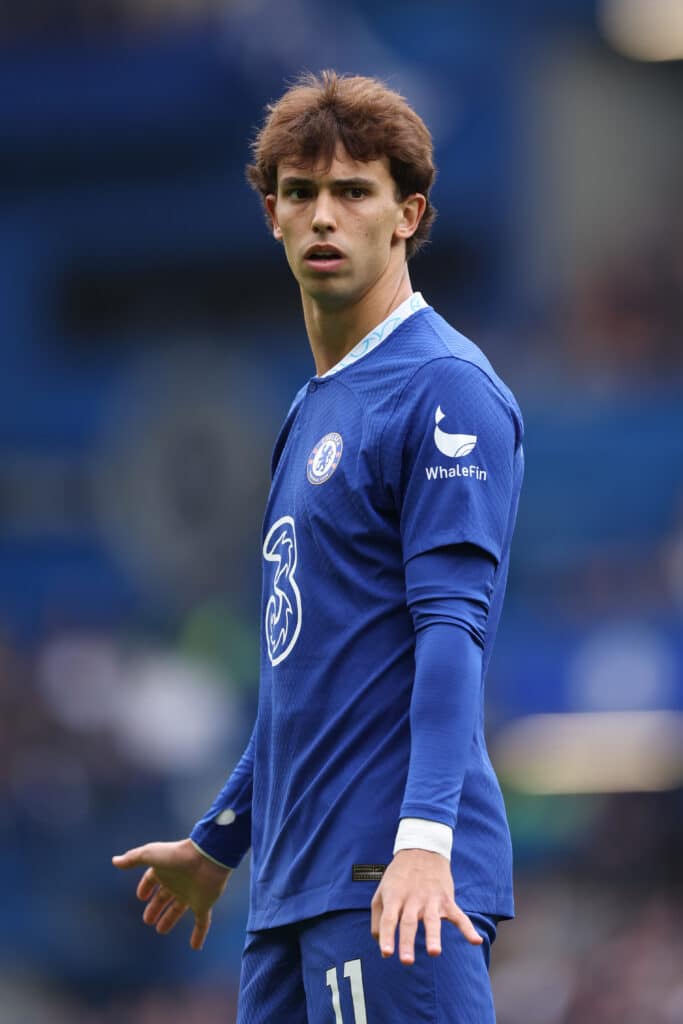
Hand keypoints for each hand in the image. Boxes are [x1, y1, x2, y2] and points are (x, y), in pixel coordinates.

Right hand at [112, 838, 230, 949]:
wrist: (207, 857)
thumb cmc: (177, 854)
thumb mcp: (150, 855)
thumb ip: (133, 858)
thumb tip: (114, 860)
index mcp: (166, 870)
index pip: (153, 879)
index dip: (146, 887)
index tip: (141, 896)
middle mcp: (178, 882)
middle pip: (164, 897)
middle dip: (156, 907)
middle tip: (147, 920)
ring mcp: (191, 894)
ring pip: (178, 909)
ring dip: (170, 919)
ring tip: (160, 931)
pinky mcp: (203, 904)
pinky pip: (202, 922)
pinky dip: (199, 934)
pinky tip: (196, 947)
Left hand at [370, 849, 482, 964]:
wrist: (421, 848)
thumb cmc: (398, 876)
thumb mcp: (381, 892)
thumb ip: (379, 919)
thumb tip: (381, 946)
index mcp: (394, 896)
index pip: (389, 919)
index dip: (387, 936)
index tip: (386, 953)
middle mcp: (412, 899)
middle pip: (408, 922)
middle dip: (407, 942)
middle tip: (406, 961)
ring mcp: (430, 899)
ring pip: (432, 920)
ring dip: (433, 936)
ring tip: (434, 952)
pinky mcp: (446, 899)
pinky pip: (459, 915)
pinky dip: (468, 928)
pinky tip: (475, 941)